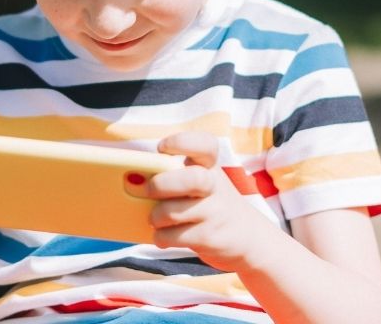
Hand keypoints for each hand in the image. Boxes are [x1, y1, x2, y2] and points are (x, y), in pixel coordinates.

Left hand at [146, 131, 277, 271]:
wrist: (248, 238)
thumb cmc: (209, 203)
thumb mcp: (200, 183)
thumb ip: (173, 176)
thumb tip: (132, 181)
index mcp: (210, 166)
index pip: (205, 145)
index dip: (182, 142)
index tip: (162, 148)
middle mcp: (215, 186)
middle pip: (192, 179)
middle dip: (163, 184)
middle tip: (150, 191)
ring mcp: (216, 213)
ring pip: (176, 211)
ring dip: (156, 216)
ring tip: (154, 219)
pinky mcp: (211, 238)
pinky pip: (176, 236)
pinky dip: (161, 237)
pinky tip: (162, 236)